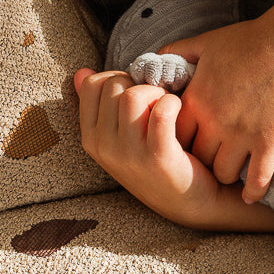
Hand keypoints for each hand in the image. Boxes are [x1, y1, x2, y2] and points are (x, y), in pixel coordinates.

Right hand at [73, 68, 220, 225]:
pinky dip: (174, 102)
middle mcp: (104, 148)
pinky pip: (162, 110)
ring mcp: (129, 154)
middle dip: (139, 84)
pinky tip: (180, 111)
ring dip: (156, 93)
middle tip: (155, 101)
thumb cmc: (155, 161)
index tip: (135, 93)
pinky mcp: (158, 157)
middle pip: (115, 85)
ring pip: (134, 95)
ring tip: (167, 107)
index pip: (93, 84)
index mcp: (90, 139)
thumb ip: (98, 104)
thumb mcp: (119, 137)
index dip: (118, 78)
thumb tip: (81, 72)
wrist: (192, 202)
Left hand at [163, 15, 273, 203]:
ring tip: (232, 173)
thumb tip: (157, 59)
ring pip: (224, 173)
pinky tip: (251, 196)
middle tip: (209, 160)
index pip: (173, 136)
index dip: (180, 141)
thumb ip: (177, 52)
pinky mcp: (270, 142)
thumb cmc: (250, 39)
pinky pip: (257, 179)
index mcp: (196, 100)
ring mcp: (242, 135)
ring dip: (227, 174)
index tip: (190, 142)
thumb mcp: (205, 42)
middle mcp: (214, 122)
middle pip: (197, 158)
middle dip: (201, 161)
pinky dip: (253, 191)